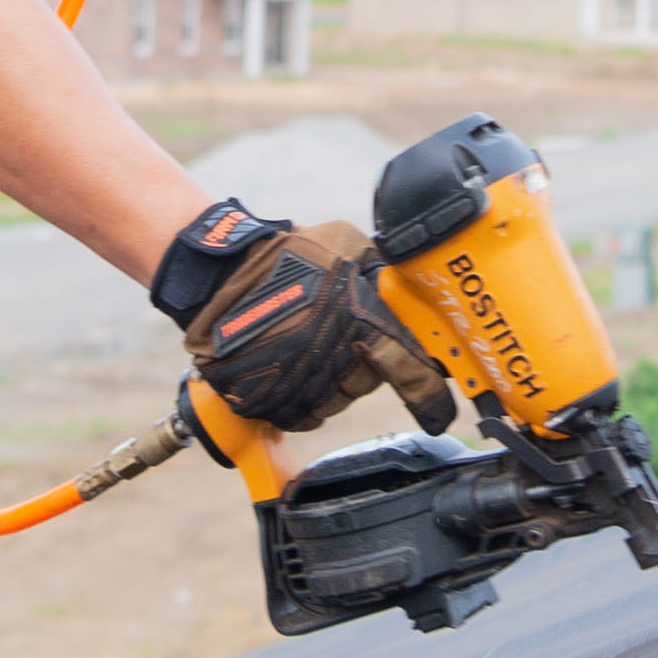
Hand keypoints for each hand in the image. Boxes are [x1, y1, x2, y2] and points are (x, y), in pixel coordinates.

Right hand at [153, 201, 454, 433]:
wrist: (218, 273)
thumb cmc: (285, 255)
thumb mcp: (344, 243)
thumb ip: (379, 268)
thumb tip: (408, 285)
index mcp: (359, 321)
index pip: (408, 371)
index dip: (429, 397)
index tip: (439, 412)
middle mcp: (331, 358)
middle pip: (364, 384)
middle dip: (360, 364)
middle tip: (337, 333)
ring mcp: (296, 384)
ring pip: (331, 402)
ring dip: (327, 381)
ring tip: (305, 343)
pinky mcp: (265, 401)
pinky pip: (298, 414)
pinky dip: (297, 398)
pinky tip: (286, 366)